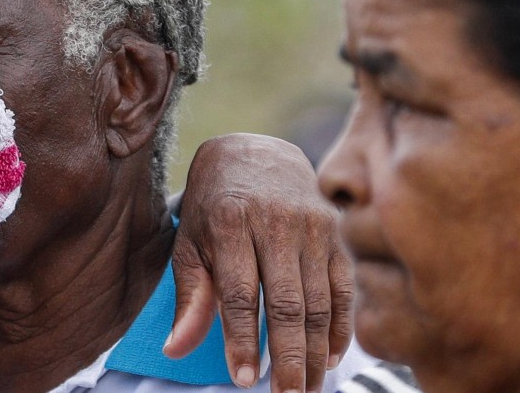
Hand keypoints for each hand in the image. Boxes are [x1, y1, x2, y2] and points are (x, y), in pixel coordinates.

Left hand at [167, 134, 352, 392]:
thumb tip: (176, 350)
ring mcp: (312, 225)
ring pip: (318, 299)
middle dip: (288, 356)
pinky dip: (341, 324)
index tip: (244, 379)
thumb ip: (190, 296)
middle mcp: (276, 222)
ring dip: (316, 351)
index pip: (239, 292)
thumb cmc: (215, 205)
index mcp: (231, 222)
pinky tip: (332, 357)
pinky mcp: (336, 231)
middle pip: (287, 301)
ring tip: (307, 389)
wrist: (256, 151)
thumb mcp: (191, 241)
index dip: (243, 339)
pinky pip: (344, 285)